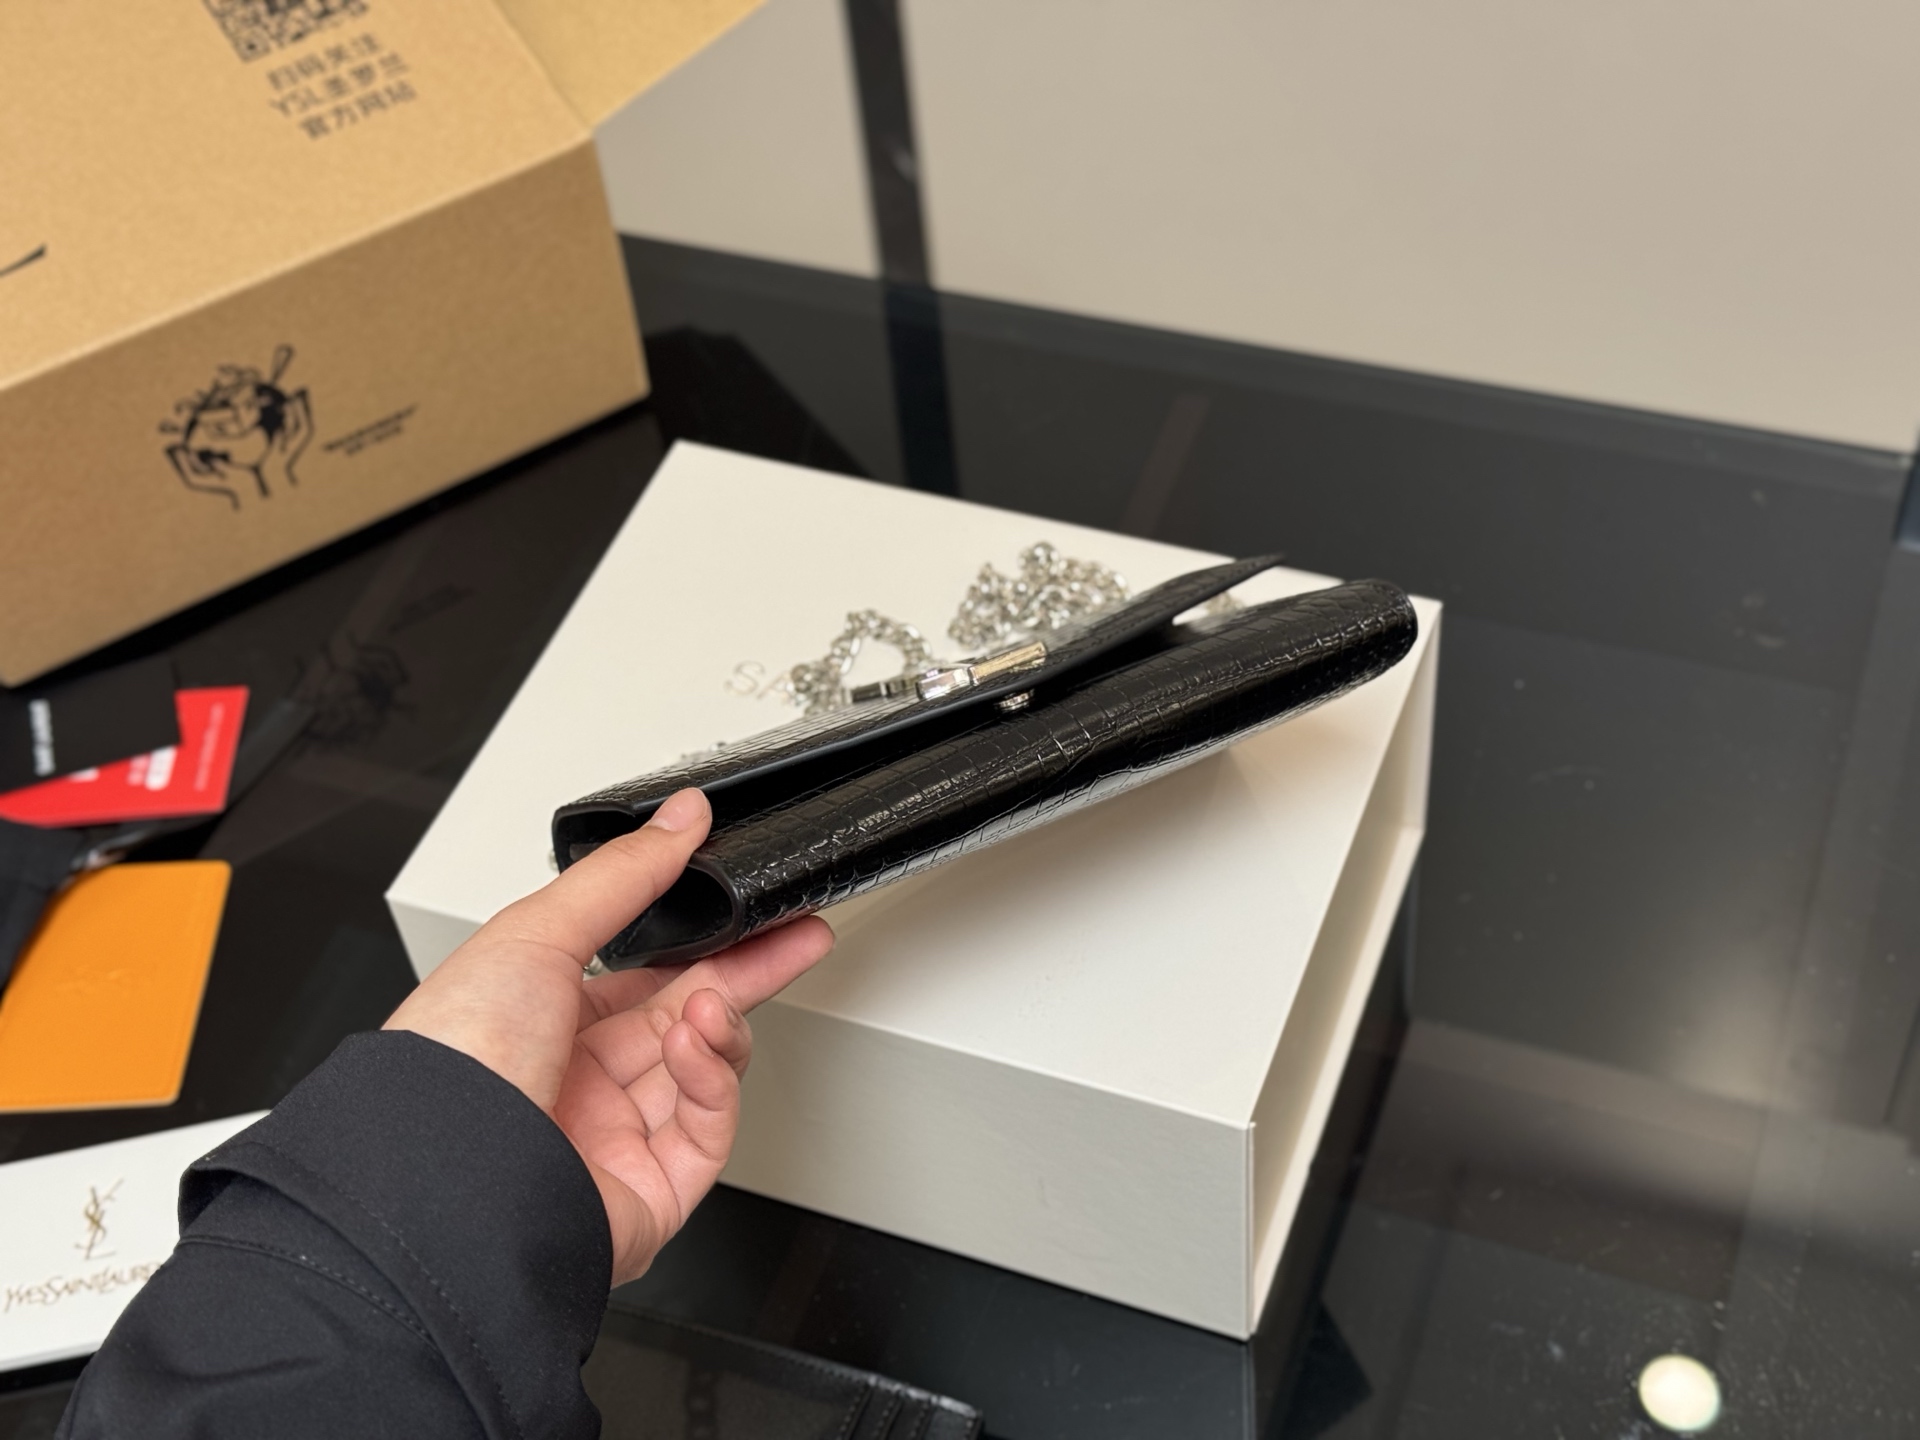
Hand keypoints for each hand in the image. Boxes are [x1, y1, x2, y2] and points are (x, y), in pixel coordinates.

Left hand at [383, 789, 833, 1283]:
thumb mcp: (536, 935)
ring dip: (721, 1025)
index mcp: (538, 1025)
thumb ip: (621, 876)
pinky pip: (707, 1129)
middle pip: (685, 1017)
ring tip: (716, 998)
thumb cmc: (455, 1063)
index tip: (751, 909)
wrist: (442, 1181)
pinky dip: (714, 1080)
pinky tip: (698, 1045)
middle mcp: (576, 1085)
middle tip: (798, 934)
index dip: (701, 941)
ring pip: (704, 1073)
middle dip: (748, 972)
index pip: (642, 975)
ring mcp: (613, 1140)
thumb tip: (679, 817)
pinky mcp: (650, 1191)